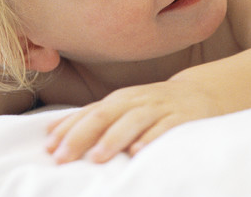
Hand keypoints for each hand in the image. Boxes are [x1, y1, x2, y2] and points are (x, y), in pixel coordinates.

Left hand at [45, 80, 218, 163]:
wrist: (201, 93)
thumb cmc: (153, 105)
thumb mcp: (122, 107)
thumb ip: (91, 118)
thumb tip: (50, 131)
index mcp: (119, 100)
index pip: (88, 113)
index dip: (67, 130)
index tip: (48, 150)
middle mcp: (136, 102)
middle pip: (104, 115)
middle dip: (81, 137)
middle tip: (62, 158)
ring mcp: (159, 109)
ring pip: (133, 121)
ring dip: (113, 138)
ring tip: (97, 158)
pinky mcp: (181, 118)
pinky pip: (165, 128)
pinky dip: (150, 139)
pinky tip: (138, 152)